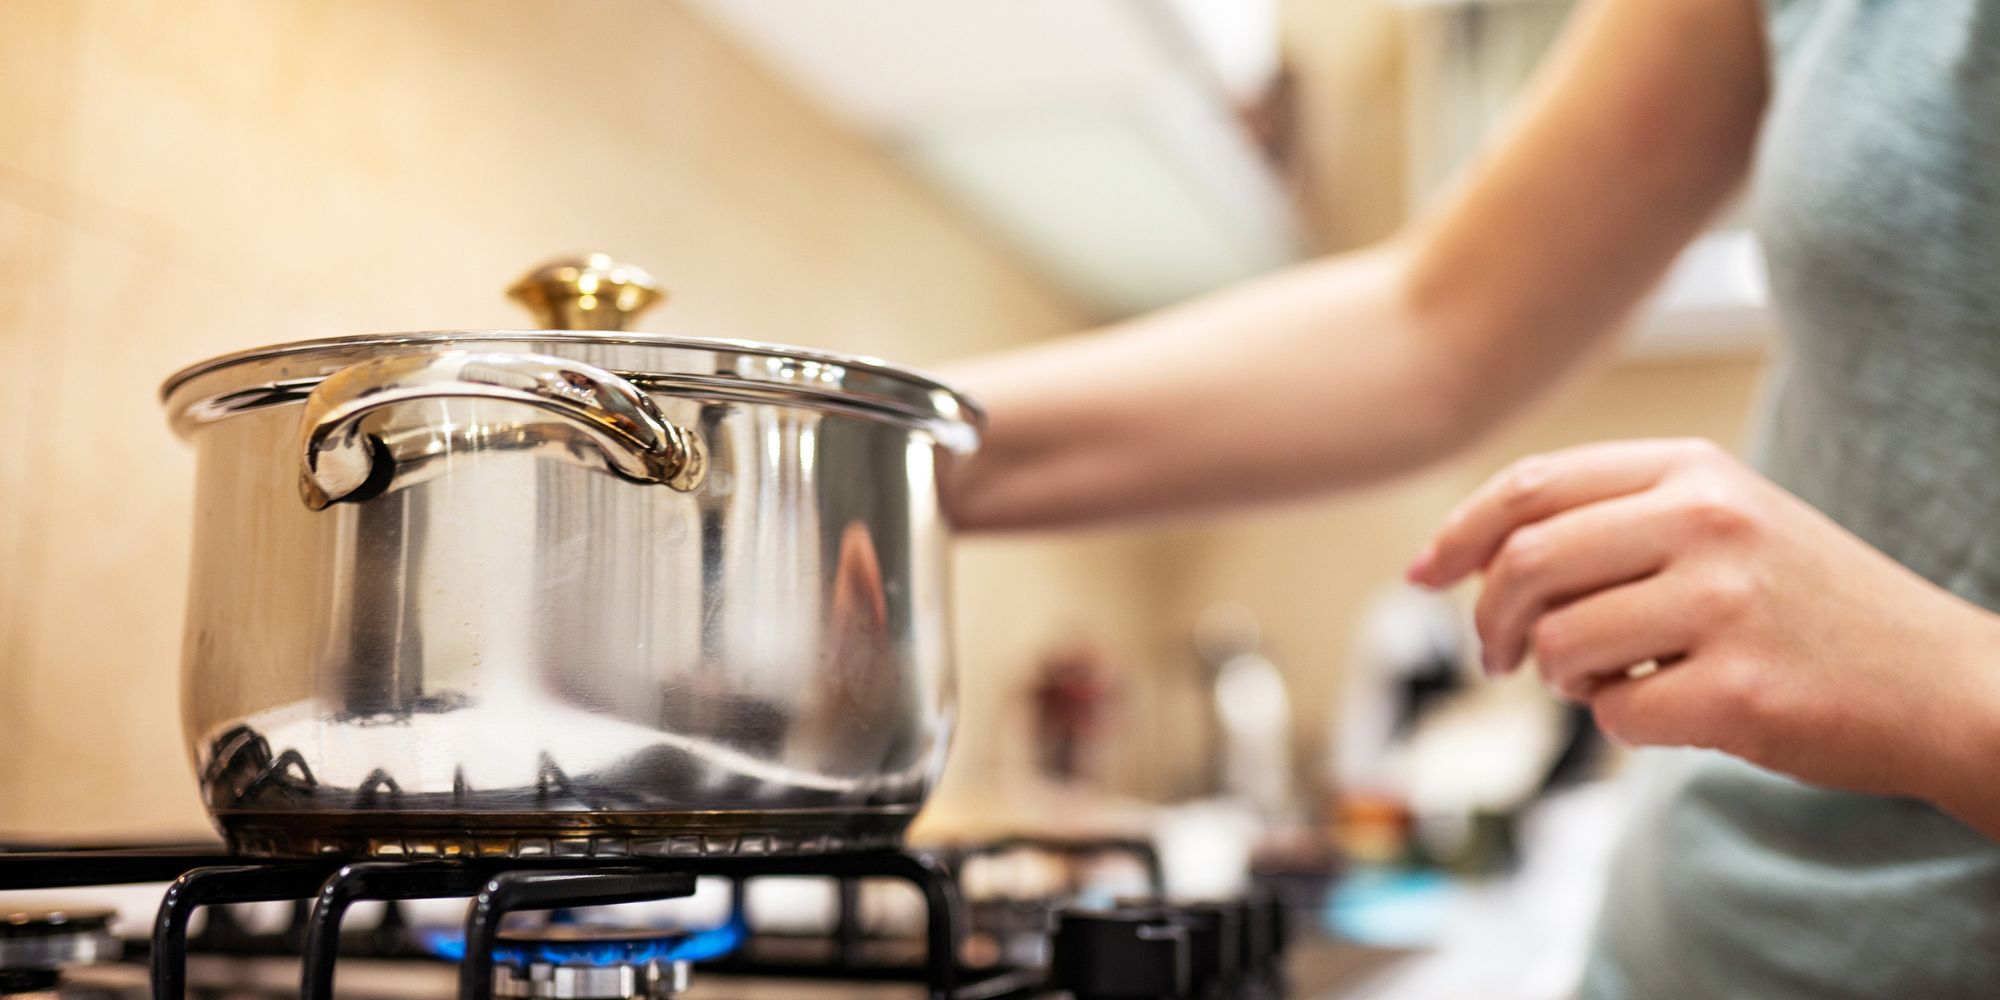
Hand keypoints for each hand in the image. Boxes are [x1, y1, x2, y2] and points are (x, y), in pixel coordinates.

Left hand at [1407, 438, 1999, 809]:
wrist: (1944, 683)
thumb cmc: (1806, 606)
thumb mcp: (1721, 522)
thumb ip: (1609, 520)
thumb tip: (1462, 554)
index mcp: (1693, 469)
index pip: (1531, 486)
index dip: (1459, 534)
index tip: (1424, 574)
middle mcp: (1707, 521)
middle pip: (1525, 565)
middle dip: (1490, 622)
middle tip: (1500, 658)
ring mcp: (1726, 603)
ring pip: (1558, 644)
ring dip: (1561, 678)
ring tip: (1612, 678)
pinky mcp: (1740, 690)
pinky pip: (1614, 715)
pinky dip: (1622, 724)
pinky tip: (1673, 709)